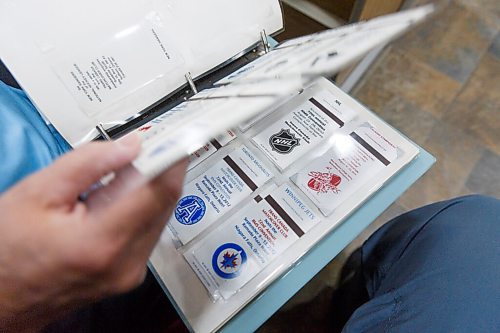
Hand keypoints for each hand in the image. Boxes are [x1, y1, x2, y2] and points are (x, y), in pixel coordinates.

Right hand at [0, 135, 186, 331]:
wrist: (0, 298)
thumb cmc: (7, 250)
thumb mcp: (38, 193)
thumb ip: (89, 163)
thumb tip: (132, 145)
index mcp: (102, 242)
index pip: (158, 190)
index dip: (172, 157)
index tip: (176, 133)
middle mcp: (125, 263)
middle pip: (165, 202)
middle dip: (163, 167)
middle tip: (153, 141)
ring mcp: (131, 273)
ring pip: (161, 215)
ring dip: (153, 186)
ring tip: (132, 165)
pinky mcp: (131, 274)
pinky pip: (150, 230)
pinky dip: (143, 206)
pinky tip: (124, 193)